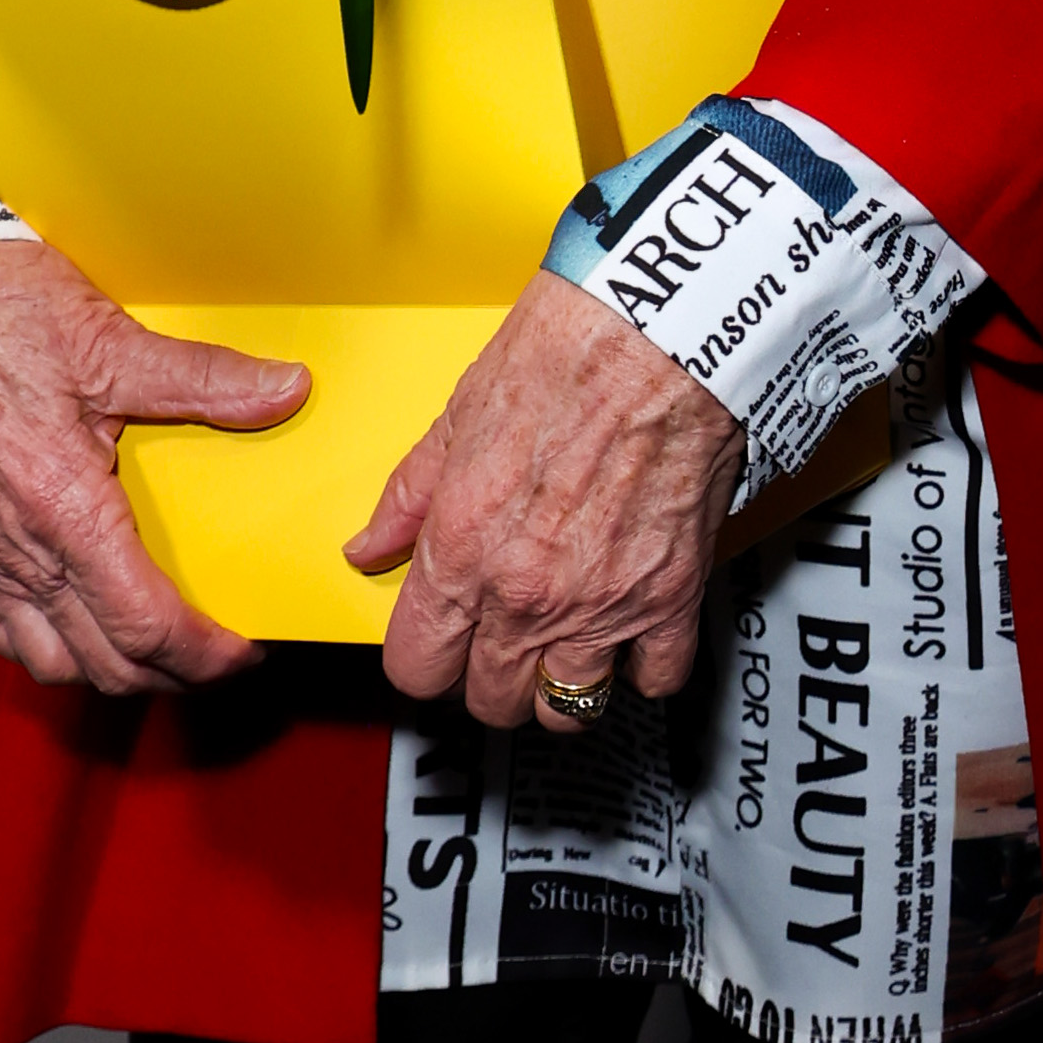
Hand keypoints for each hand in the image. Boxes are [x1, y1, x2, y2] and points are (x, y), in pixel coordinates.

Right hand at [0, 236, 297, 699]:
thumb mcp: (114, 343)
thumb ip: (206, 379)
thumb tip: (284, 390)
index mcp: (60, 505)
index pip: (142, 624)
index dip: (203, 655)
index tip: (243, 654)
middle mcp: (15, 545)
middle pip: (102, 661)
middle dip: (170, 675)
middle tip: (219, 657)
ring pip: (46, 661)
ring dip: (108, 672)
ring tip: (157, 651)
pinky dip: (43, 647)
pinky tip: (76, 626)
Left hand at [345, 274, 742, 732]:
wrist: (659, 333)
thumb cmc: (566, 355)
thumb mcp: (456, 419)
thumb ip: (409, 498)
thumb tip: (372, 544)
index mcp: (463, 552)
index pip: (416, 669)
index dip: (424, 659)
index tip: (439, 642)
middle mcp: (527, 593)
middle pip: (489, 701)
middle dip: (488, 677)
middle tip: (501, 639)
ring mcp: (601, 604)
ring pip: (567, 709)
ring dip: (561, 685)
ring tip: (564, 647)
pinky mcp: (670, 596)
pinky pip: (653, 679)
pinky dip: (642, 664)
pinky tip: (630, 630)